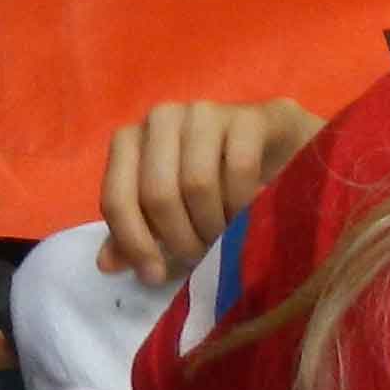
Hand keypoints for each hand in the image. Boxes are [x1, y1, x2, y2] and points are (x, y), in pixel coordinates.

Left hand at [101, 98, 325, 279]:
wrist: (283, 154)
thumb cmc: (216, 186)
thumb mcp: (172, 214)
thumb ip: (139, 234)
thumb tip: (106, 264)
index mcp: (132, 141)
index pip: (117, 197)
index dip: (134, 242)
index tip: (155, 276)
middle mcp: (162, 119)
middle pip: (157, 193)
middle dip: (180, 237)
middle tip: (202, 257)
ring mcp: (206, 113)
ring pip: (196, 183)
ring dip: (214, 224)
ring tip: (228, 238)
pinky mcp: (250, 117)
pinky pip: (239, 168)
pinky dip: (244, 202)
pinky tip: (253, 213)